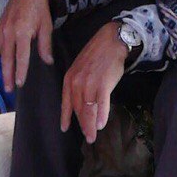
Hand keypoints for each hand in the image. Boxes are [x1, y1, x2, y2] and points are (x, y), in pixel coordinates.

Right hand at [0, 0, 52, 91]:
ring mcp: (1, 31)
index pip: (21, 56)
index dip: (20, 71)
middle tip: (7, 89)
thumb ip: (45, 44)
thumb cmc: (38, 6)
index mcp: (22, 32)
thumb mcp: (46, 25)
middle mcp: (9, 33)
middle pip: (6, 58)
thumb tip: (47, 61)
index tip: (19, 84)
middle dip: (6, 75)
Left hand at [61, 22, 127, 142]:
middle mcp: (77, 83)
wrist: (111, 40)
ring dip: (91, 126)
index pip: (66, 103)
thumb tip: (79, 99)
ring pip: (88, 110)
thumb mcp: (79, 67)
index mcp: (69, 79)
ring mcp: (90, 84)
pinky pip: (101, 104)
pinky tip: (101, 125)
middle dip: (83, 125)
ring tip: (93, 136)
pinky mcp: (103, 84)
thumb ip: (77, 83)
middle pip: (78, 109)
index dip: (65, 117)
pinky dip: (101, 116)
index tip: (64, 128)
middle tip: (87, 137)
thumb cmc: (96, 53)